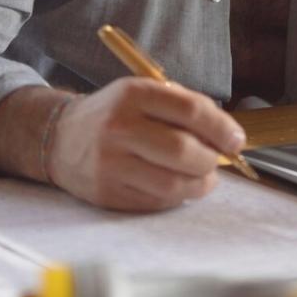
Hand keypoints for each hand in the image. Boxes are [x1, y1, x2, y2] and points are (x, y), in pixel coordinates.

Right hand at [44, 77, 246, 210]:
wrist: (60, 138)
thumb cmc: (114, 115)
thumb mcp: (142, 94)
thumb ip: (183, 108)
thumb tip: (227, 136)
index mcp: (132, 95)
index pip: (190, 110)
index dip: (222, 128)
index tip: (236, 140)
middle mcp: (118, 128)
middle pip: (183, 151)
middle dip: (211, 160)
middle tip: (216, 160)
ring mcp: (110, 164)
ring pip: (173, 184)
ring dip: (199, 184)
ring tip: (202, 176)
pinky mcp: (107, 194)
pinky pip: (156, 202)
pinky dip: (177, 197)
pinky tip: (177, 186)